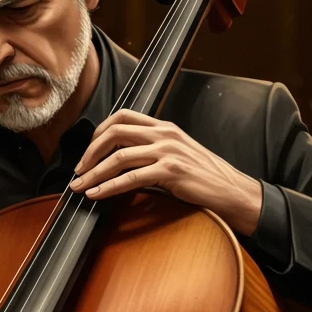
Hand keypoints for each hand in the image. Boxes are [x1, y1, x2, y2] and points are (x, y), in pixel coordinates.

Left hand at [69, 109, 263, 235]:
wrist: (232, 191)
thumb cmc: (205, 177)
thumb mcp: (178, 154)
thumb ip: (153, 150)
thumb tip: (120, 160)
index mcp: (165, 127)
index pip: (123, 117)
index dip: (99, 132)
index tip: (88, 151)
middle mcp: (165, 134)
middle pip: (114, 132)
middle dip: (90, 152)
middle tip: (78, 171)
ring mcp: (168, 151)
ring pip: (119, 156)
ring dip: (94, 173)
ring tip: (80, 186)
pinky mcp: (171, 172)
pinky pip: (131, 178)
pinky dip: (109, 186)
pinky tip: (97, 194)